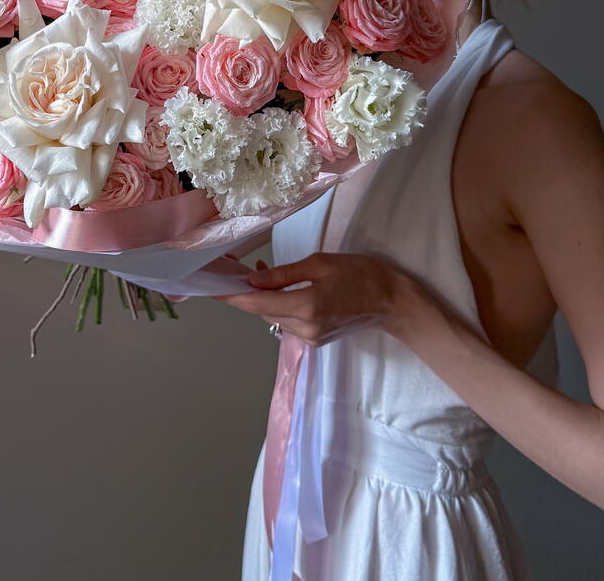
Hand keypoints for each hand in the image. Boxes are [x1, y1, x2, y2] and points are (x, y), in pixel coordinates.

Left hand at [213, 252, 409, 346]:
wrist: (392, 302)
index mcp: (306, 307)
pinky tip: (280, 289)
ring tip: (260, 273)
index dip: (231, 297)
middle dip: (247, 293)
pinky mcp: (316, 340)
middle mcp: (305, 328)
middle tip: (234, 270)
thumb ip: (284, 274)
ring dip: (264, 299)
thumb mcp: (321, 264)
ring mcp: (311, 338)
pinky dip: (279, 305)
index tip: (211, 289)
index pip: (257, 305)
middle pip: (263, 312)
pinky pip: (288, 321)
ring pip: (274, 317)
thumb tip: (252, 280)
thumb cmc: (361, 274)